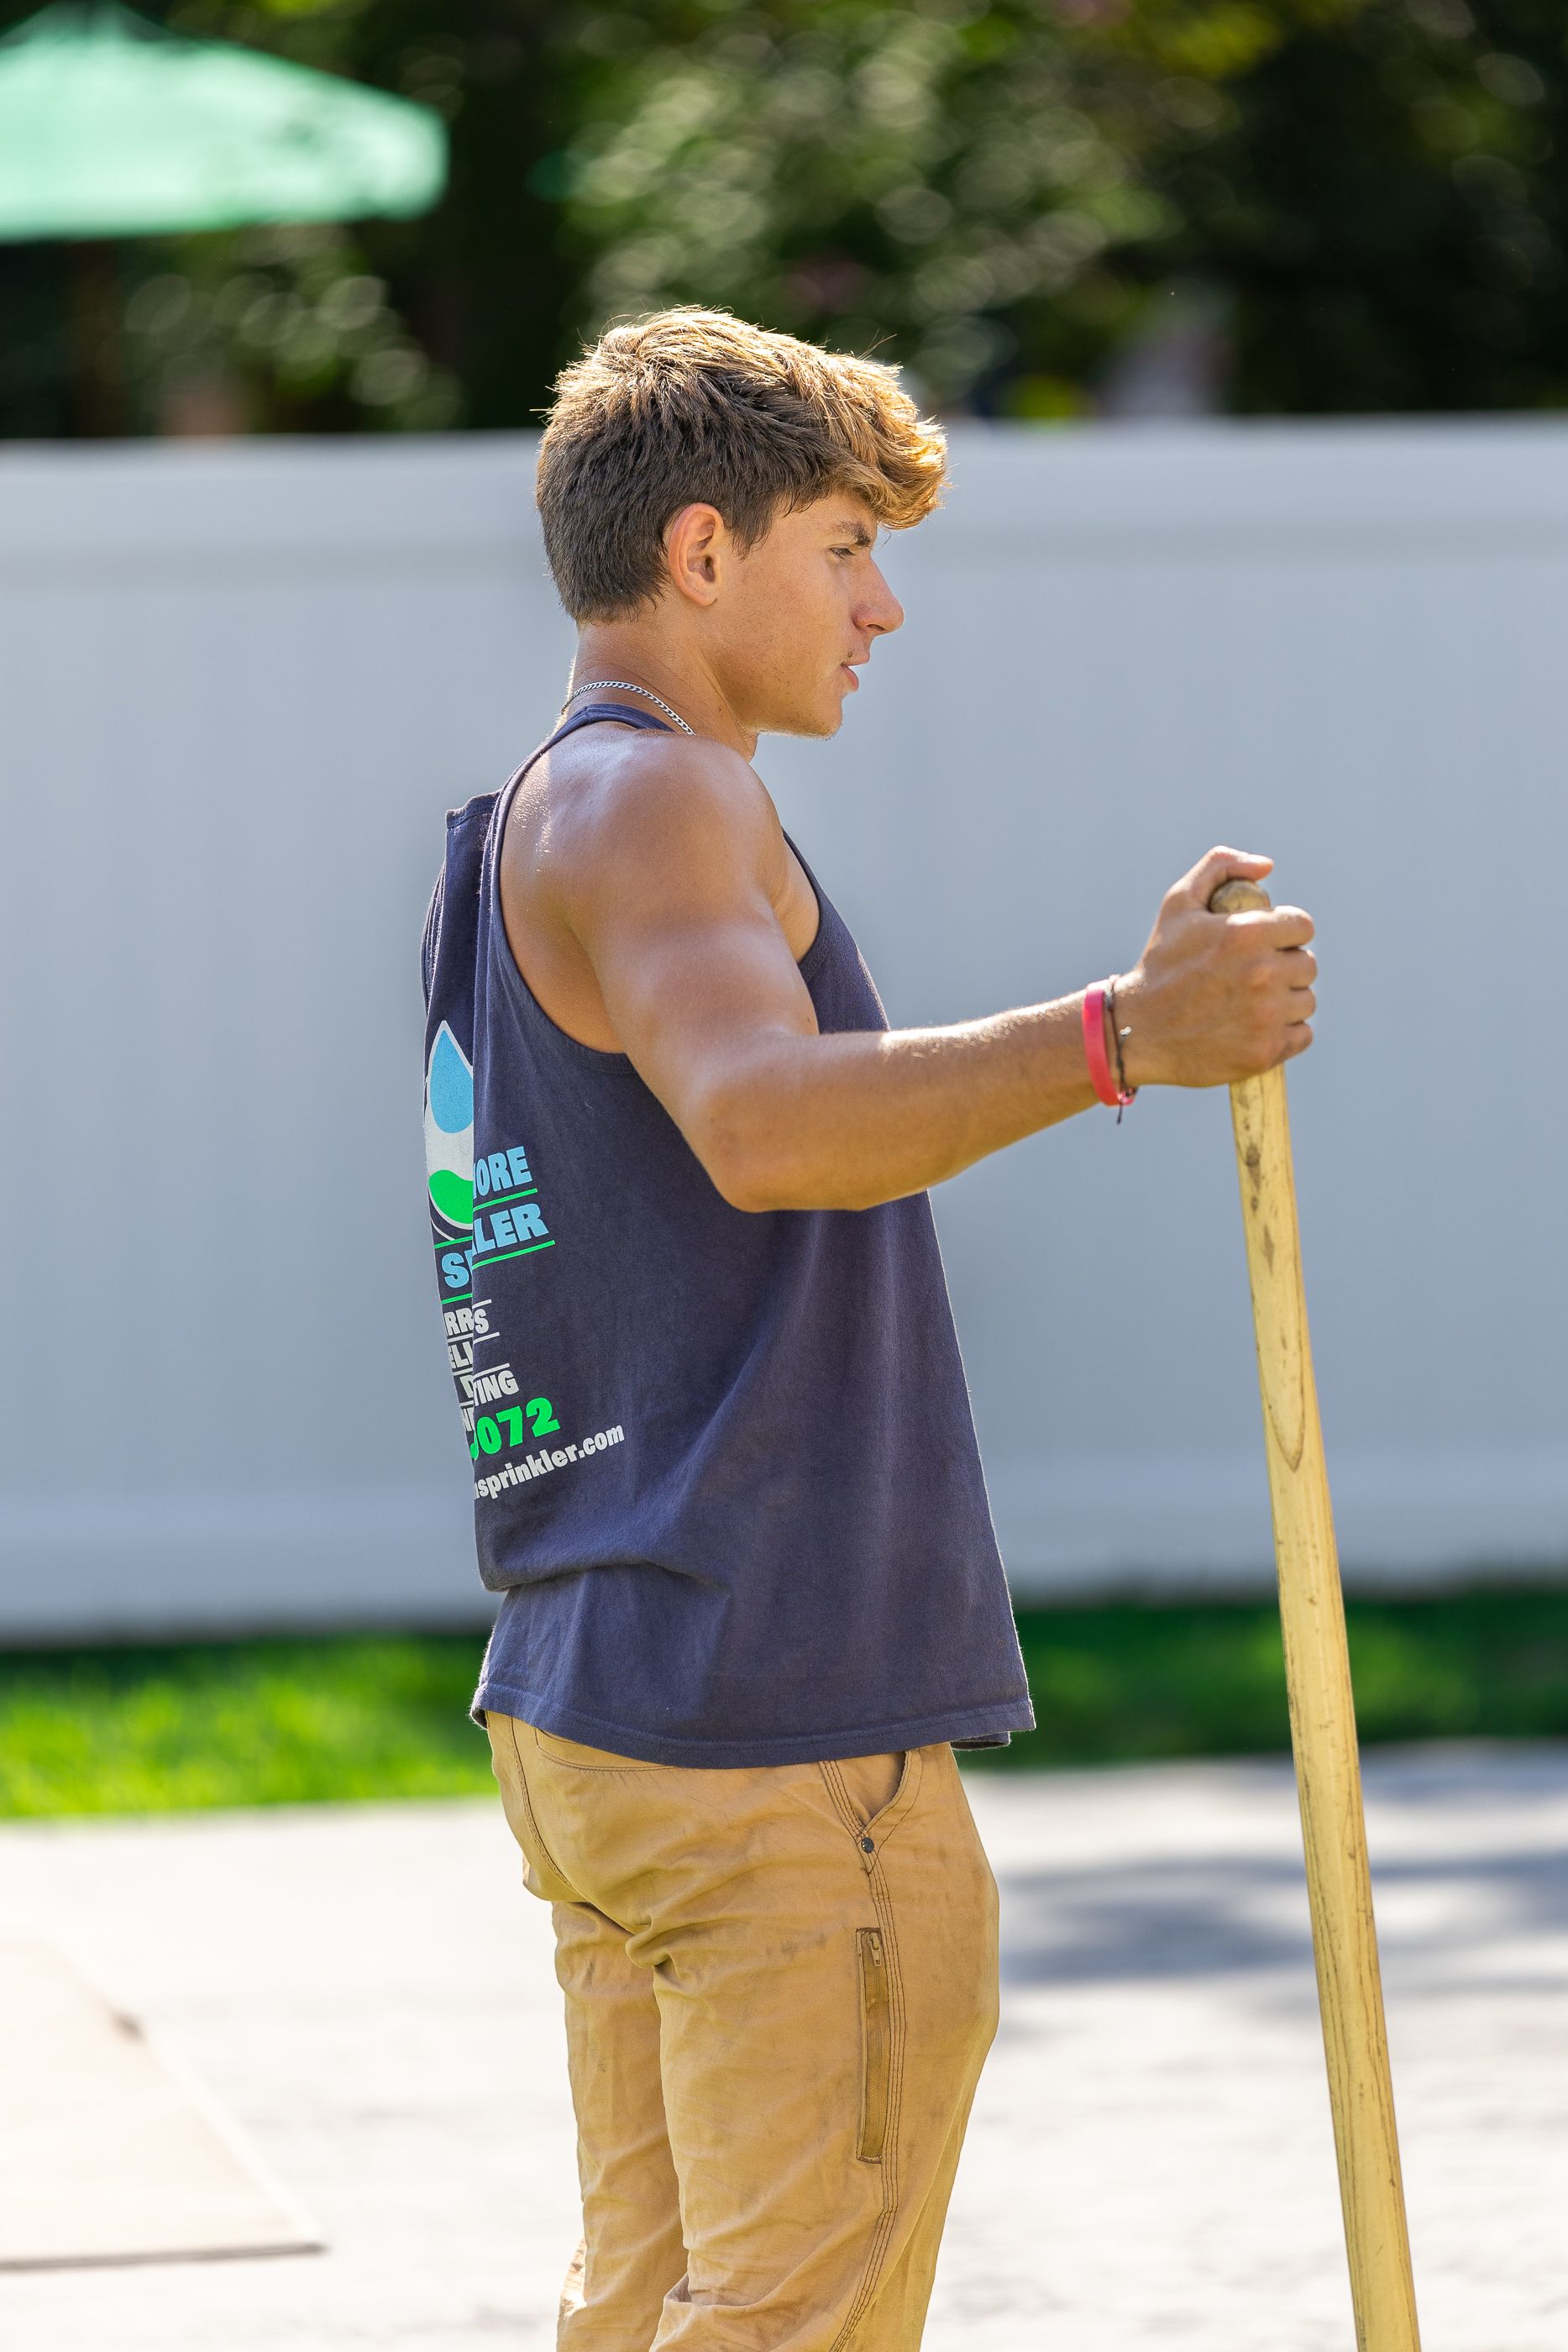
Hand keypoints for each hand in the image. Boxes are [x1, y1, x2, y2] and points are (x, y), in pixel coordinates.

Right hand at [1113, 848, 1316, 1088]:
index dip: (1284, 933)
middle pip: (1307, 965)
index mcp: (1246, 933)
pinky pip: (1302, 1035)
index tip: (1265, 945)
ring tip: (1252, 1003)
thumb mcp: (1178, 903)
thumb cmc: (1159, 964)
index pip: (1302, 927)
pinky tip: (1256, 1027)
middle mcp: (1262, 974)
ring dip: (1286, 1001)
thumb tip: (1266, 866)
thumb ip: (1220, 867)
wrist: (1134, 1030)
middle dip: (1284, 967)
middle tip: (1253, 976)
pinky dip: (1285, 1033)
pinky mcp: (1265, 1051)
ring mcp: (1266, 1017)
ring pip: (1305, 1001)